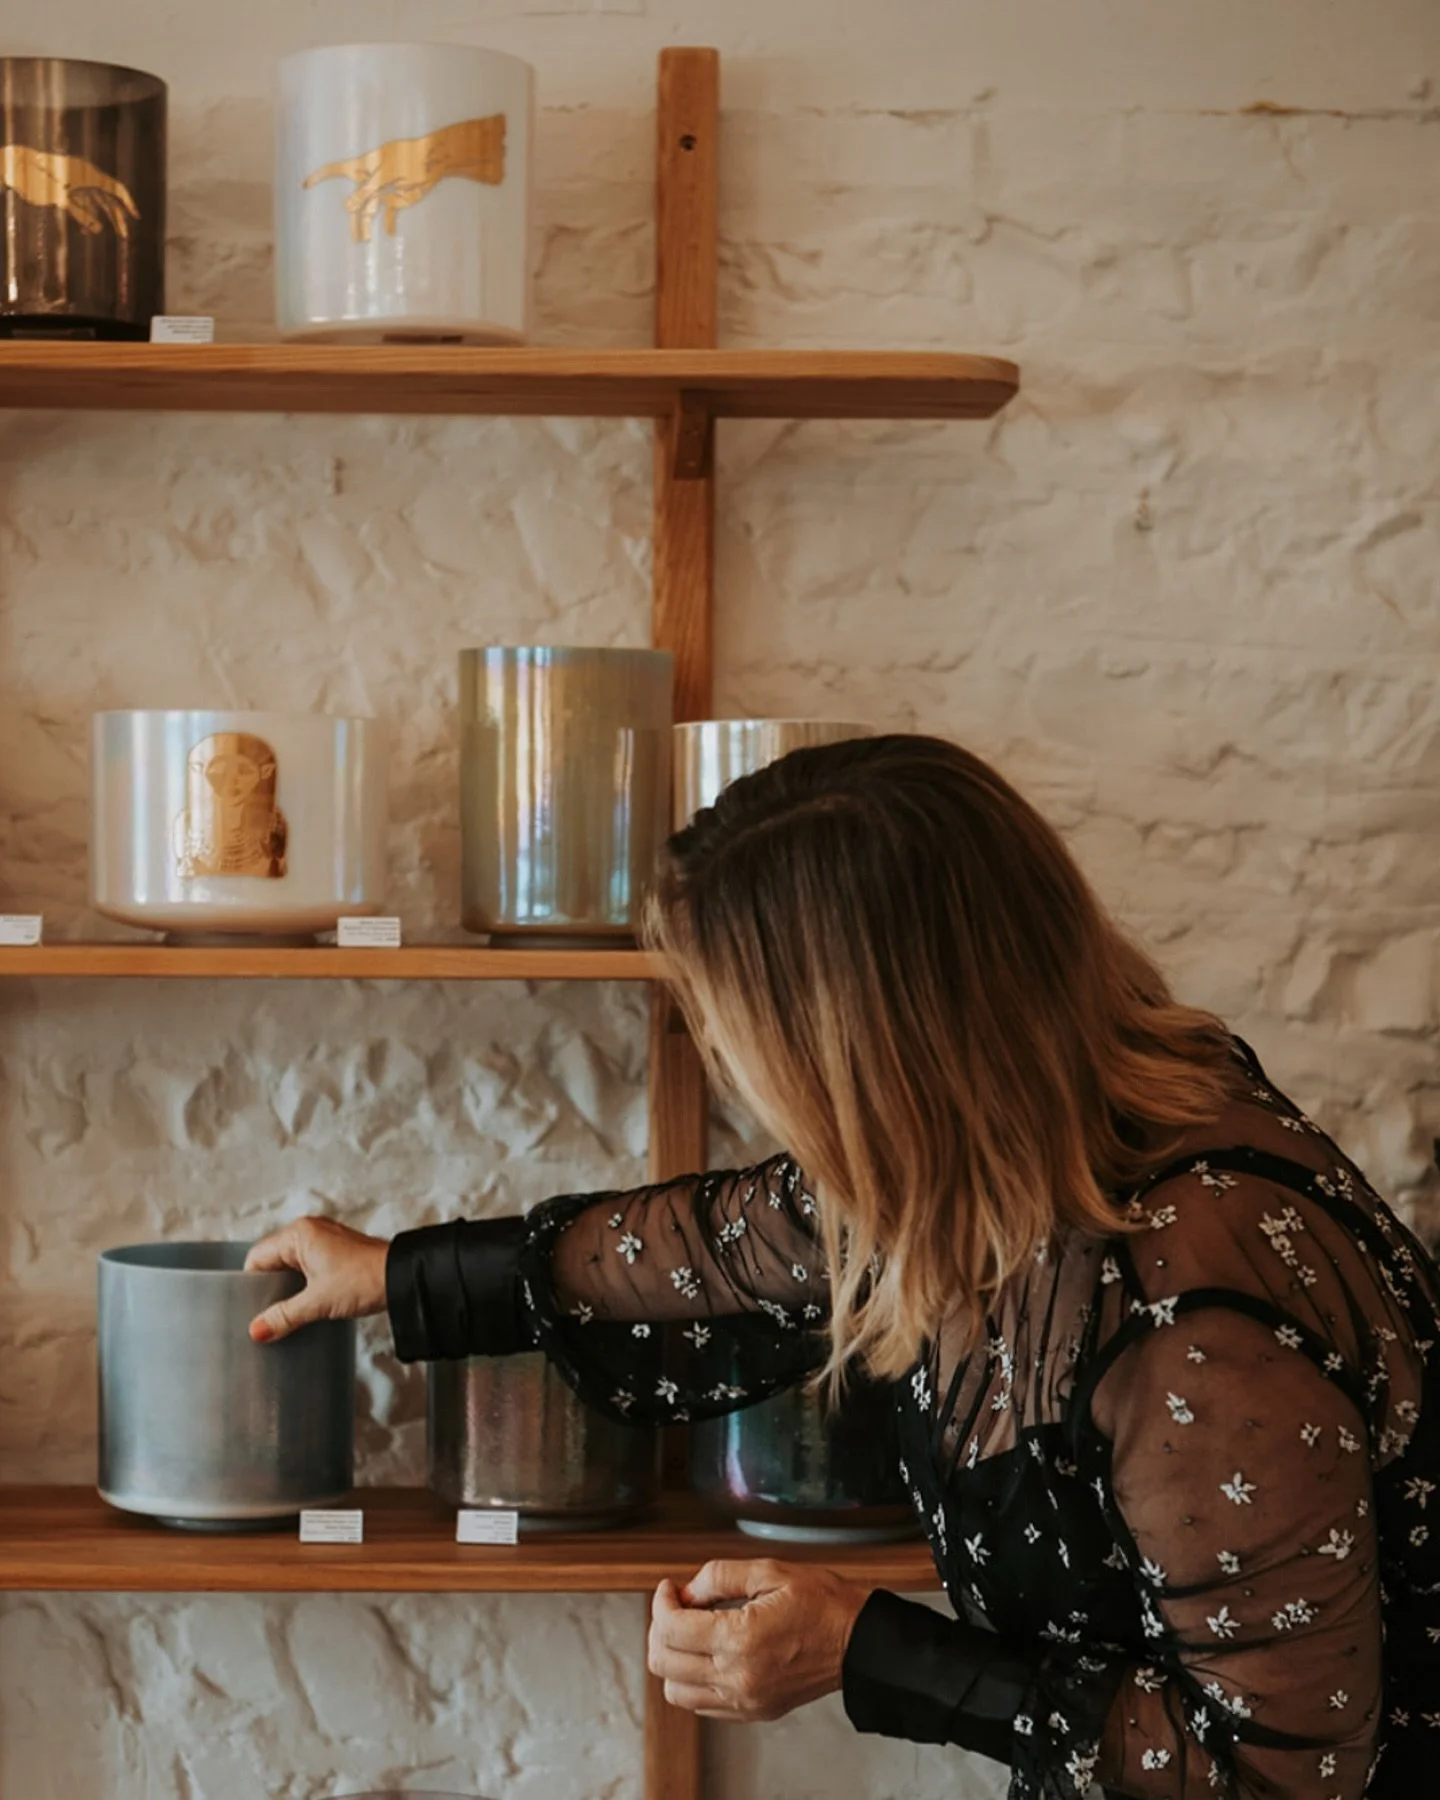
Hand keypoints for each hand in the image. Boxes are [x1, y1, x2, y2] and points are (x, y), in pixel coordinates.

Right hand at [245, 1218, 389, 1341]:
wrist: (402, 1278)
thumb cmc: (365, 1279)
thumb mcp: (317, 1303)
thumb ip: (284, 1316)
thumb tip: (257, 1330)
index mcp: (299, 1234)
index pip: (258, 1257)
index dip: (252, 1284)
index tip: (251, 1308)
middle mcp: (310, 1231)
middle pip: (273, 1261)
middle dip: (270, 1287)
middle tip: (267, 1314)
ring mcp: (324, 1240)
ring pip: (291, 1266)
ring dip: (289, 1288)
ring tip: (286, 1313)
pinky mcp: (337, 1252)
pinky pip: (308, 1267)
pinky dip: (304, 1285)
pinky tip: (305, 1305)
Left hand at [647, 1559, 870, 1721]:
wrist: (858, 1643)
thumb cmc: (822, 1603)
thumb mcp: (770, 1571)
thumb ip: (719, 1576)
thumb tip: (686, 1590)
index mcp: (741, 1639)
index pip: (671, 1629)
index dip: (661, 1602)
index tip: (669, 1588)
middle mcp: (738, 1677)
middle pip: (664, 1662)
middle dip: (660, 1628)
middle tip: (676, 1606)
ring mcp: (744, 1700)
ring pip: (675, 1691)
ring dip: (672, 1658)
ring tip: (690, 1631)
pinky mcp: (752, 1712)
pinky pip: (700, 1705)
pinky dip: (691, 1680)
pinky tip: (708, 1653)